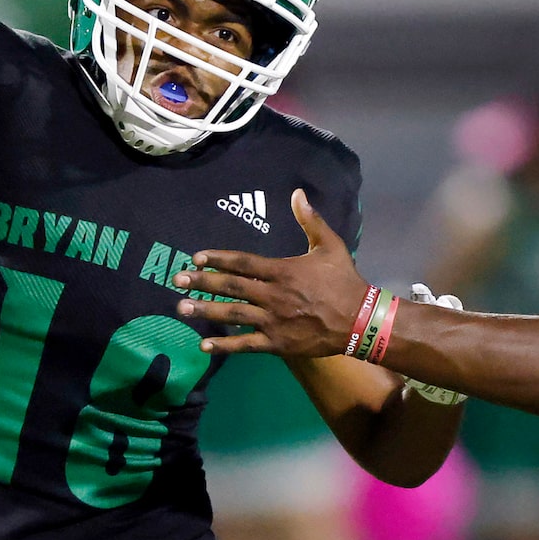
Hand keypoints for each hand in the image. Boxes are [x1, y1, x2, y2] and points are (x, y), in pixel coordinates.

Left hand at [175, 189, 369, 355]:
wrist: (361, 321)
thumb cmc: (345, 282)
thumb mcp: (331, 246)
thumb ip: (311, 221)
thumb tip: (297, 193)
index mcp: (283, 271)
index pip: (243, 262)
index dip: (218, 259)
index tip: (196, 257)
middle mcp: (273, 295)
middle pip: (231, 287)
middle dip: (202, 282)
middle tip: (178, 279)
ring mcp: (273, 321)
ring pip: (233, 314)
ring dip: (205, 310)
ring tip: (180, 307)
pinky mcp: (277, 343)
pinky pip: (246, 344)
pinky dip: (225, 346)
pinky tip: (203, 345)